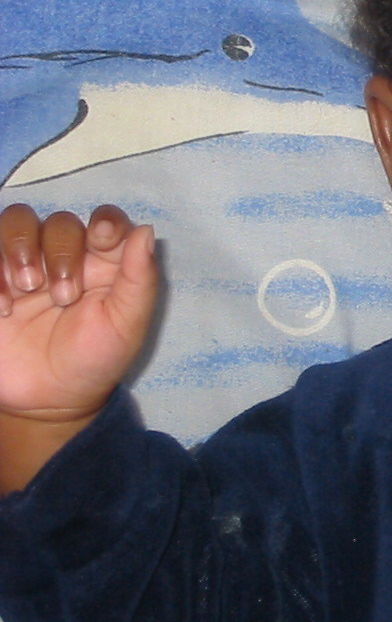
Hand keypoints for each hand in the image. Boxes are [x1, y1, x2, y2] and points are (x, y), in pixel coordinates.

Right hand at [0, 204, 157, 423]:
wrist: (48, 400)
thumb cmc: (96, 358)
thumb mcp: (127, 325)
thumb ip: (140, 278)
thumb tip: (147, 230)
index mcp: (106, 262)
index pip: (107, 221)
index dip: (106, 222)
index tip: (102, 240)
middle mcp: (66, 256)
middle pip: (61, 222)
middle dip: (61, 253)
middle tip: (63, 297)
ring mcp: (26, 265)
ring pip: (18, 221)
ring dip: (21, 246)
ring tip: (27, 288)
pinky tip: (4, 306)